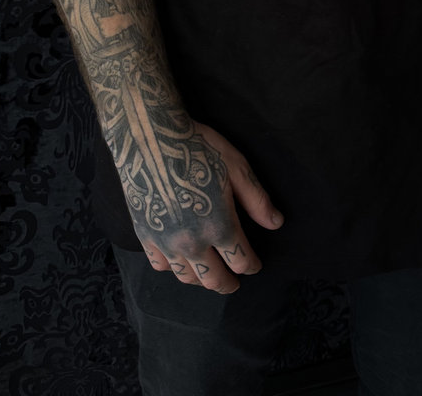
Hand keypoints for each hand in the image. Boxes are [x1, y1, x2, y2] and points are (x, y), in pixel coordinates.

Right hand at [130, 121, 283, 293]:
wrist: (151, 138)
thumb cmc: (198, 148)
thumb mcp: (237, 168)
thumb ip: (257, 200)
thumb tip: (276, 223)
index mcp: (219, 227)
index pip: (241, 261)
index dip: (251, 266)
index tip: (255, 265)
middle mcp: (192, 243)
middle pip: (214, 279)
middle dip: (228, 284)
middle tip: (234, 283)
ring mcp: (166, 242)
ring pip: (186, 277)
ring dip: (201, 281)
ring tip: (209, 276)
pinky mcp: (145, 235)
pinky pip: (160, 265)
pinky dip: (172, 269)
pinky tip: (178, 262)